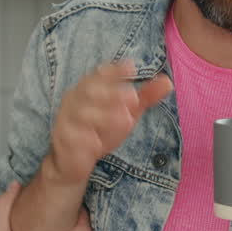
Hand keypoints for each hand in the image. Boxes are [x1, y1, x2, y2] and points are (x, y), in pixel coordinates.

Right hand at [48, 60, 172, 185]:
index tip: (131, 66)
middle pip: (89, 90)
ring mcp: (66, 121)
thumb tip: (168, 81)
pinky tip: (99, 142)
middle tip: (133, 98)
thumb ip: (144, 98)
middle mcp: (74, 101)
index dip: (114, 70)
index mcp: (87, 89)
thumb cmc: (98, 131)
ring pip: (82, 114)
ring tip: (126, 121)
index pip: (99, 74)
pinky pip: (75, 137)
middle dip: (111, 92)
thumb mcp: (125, 113)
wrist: (70, 164)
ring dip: (104, 116)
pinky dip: (88, 138)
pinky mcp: (64, 142)